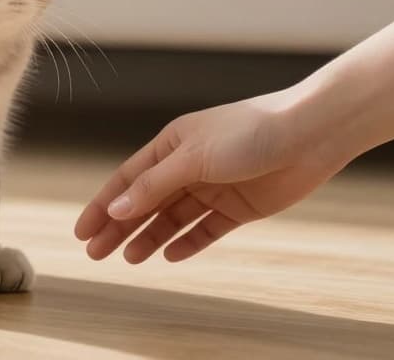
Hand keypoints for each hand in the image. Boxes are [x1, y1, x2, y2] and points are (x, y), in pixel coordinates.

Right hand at [72, 89, 347, 262]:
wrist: (310, 134)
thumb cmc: (249, 133)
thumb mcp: (193, 158)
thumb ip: (154, 186)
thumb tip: (116, 209)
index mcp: (170, 146)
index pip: (127, 181)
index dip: (103, 206)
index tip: (83, 232)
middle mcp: (188, 167)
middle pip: (145, 203)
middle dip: (120, 228)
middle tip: (96, 254)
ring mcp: (214, 188)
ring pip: (172, 219)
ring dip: (150, 237)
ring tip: (130, 259)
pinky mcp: (240, 207)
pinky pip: (206, 229)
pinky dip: (188, 242)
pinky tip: (169, 256)